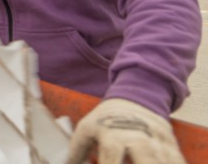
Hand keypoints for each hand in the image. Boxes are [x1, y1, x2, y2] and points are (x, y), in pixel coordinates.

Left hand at [67, 98, 184, 163]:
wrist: (136, 96)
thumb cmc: (107, 117)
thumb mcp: (86, 128)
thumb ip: (77, 150)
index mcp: (113, 137)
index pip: (110, 163)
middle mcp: (137, 140)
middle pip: (145, 162)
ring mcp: (156, 143)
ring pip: (162, 162)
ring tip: (143, 162)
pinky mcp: (171, 145)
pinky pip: (177, 162)